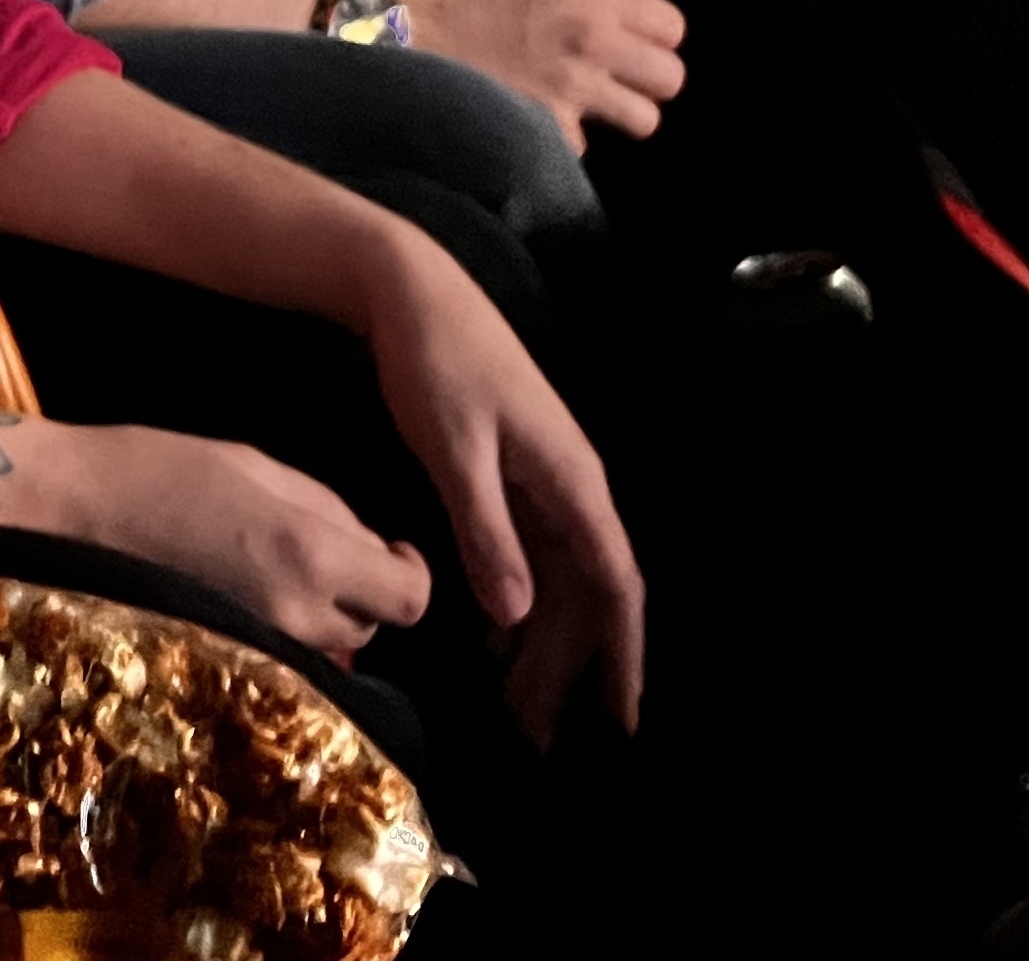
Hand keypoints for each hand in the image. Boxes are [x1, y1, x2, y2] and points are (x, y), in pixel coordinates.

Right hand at [32, 419, 432, 659]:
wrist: (73, 510)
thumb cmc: (161, 469)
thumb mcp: (260, 466)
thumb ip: (328, 510)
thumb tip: (370, 546)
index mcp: (313, 556)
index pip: (409, 597)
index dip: (409, 572)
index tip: (393, 549)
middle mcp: (297, 617)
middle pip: (371, 625)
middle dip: (362, 590)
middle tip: (323, 551)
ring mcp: (261, 651)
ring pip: (330, 647)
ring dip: (323, 614)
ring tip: (278, 570)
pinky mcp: (228, 663)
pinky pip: (285, 660)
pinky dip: (284, 633)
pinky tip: (249, 595)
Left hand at [355, 241, 644, 744]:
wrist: (409, 291)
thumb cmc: (435, 362)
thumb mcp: (454, 449)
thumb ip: (484, 530)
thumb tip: (517, 616)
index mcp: (570, 481)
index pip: (614, 584)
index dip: (620, 654)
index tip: (619, 719)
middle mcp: (568, 486)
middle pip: (585, 595)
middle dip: (571, 668)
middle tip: (538, 737)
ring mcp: (540, 481)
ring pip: (557, 580)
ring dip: (543, 643)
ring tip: (518, 709)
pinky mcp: (509, 475)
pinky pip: (530, 556)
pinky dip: (519, 604)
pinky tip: (496, 644)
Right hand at [394, 0, 685, 150]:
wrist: (410, 27)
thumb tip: (628, 28)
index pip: (673, 27)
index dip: (656, 38)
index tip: (636, 44)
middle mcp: (593, 43)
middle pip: (671, 79)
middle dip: (648, 81)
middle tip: (619, 80)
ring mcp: (572, 90)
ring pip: (644, 121)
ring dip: (619, 115)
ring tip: (588, 105)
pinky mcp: (547, 127)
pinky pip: (583, 144)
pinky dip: (565, 137)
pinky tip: (541, 119)